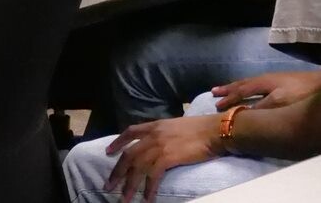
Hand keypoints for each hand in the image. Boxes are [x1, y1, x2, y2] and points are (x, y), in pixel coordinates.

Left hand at [105, 114, 223, 202]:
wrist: (213, 131)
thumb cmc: (200, 128)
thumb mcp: (175, 126)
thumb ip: (163, 133)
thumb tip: (158, 143)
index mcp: (154, 126)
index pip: (129, 132)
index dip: (117, 142)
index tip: (108, 152)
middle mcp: (152, 135)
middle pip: (129, 155)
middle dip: (117, 172)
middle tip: (108, 185)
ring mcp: (159, 146)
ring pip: (138, 167)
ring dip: (130, 185)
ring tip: (124, 198)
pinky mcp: (168, 157)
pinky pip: (153, 175)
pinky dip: (149, 188)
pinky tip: (147, 199)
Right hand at [213, 70, 320, 110]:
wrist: (318, 83)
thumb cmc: (299, 92)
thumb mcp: (280, 101)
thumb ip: (262, 106)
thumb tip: (244, 111)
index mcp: (261, 83)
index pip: (240, 92)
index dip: (229, 99)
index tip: (216, 106)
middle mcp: (262, 79)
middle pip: (241, 84)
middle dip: (227, 89)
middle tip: (213, 92)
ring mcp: (270, 79)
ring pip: (247, 83)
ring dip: (234, 87)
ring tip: (224, 89)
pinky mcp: (277, 81)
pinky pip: (253, 84)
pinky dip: (244, 87)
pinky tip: (248, 90)